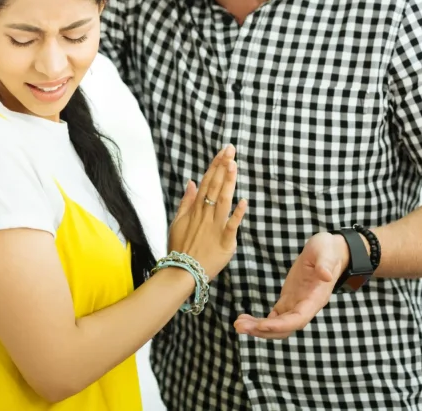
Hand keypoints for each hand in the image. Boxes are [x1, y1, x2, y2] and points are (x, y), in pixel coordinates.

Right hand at [167, 146, 246, 278]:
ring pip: (223, 200)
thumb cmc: (180, 248)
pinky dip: (237, 214)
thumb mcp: (177, 222)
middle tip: (231, 149)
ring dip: (228, 182)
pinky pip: (231, 226)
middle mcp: (205, 215)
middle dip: (223, 167)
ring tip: (234, 165)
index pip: (207, 182)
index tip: (223, 152)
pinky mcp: (224, 242)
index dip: (215, 166)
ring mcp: (214, 227)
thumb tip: (192, 182)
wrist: (181, 272)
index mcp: (196, 209)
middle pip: (215, 186)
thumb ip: (186, 201)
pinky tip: (243, 201)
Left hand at [233, 231, 349, 338]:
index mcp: (315, 298)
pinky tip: (245, 319)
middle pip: (284, 327)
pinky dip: (260, 321)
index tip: (261, 326)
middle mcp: (306, 307)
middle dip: (262, 330)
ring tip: (238, 325)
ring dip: (258, 328)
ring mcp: (296, 305)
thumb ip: (325, 263)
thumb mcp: (326, 251)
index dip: (280, 325)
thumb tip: (325, 274)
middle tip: (239, 326)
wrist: (329, 251)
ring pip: (277, 325)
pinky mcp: (289, 300)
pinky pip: (274, 316)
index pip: (298, 319)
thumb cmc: (328, 250)